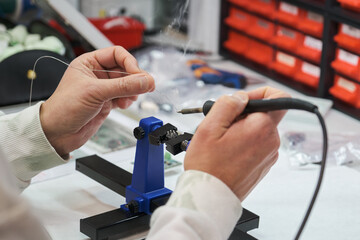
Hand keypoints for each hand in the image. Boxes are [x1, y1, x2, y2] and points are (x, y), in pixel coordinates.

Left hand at [40, 46, 154, 156]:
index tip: (139, 76)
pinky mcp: (107, 102)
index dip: (130, 63)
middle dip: (134, 78)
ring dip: (132, 90)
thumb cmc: (64, 108)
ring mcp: (103, 88)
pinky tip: (123, 104)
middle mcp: (97, 74)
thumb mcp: (95, 92)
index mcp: (89, 63)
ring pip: (127, 84)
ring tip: (130, 98)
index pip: (117, 54)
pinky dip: (128, 100)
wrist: (58, 133)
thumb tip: (145, 81)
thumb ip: (123, 86)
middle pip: (125, 69)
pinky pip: (124, 96)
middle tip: (145, 86)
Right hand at [184, 87, 289, 200]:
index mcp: (261, 128)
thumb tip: (240, 96)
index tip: (241, 101)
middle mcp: (271, 141)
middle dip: (242, 114)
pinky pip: (256, 144)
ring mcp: (269, 155)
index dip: (259, 93)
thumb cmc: (208, 166)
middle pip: (263, 114)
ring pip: (257, 129)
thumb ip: (227, 104)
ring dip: (241, 129)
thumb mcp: (210, 127)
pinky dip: (243, 142)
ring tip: (221, 142)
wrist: (210, 196)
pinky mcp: (263, 164)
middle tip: (221, 125)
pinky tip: (226, 152)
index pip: (278, 97)